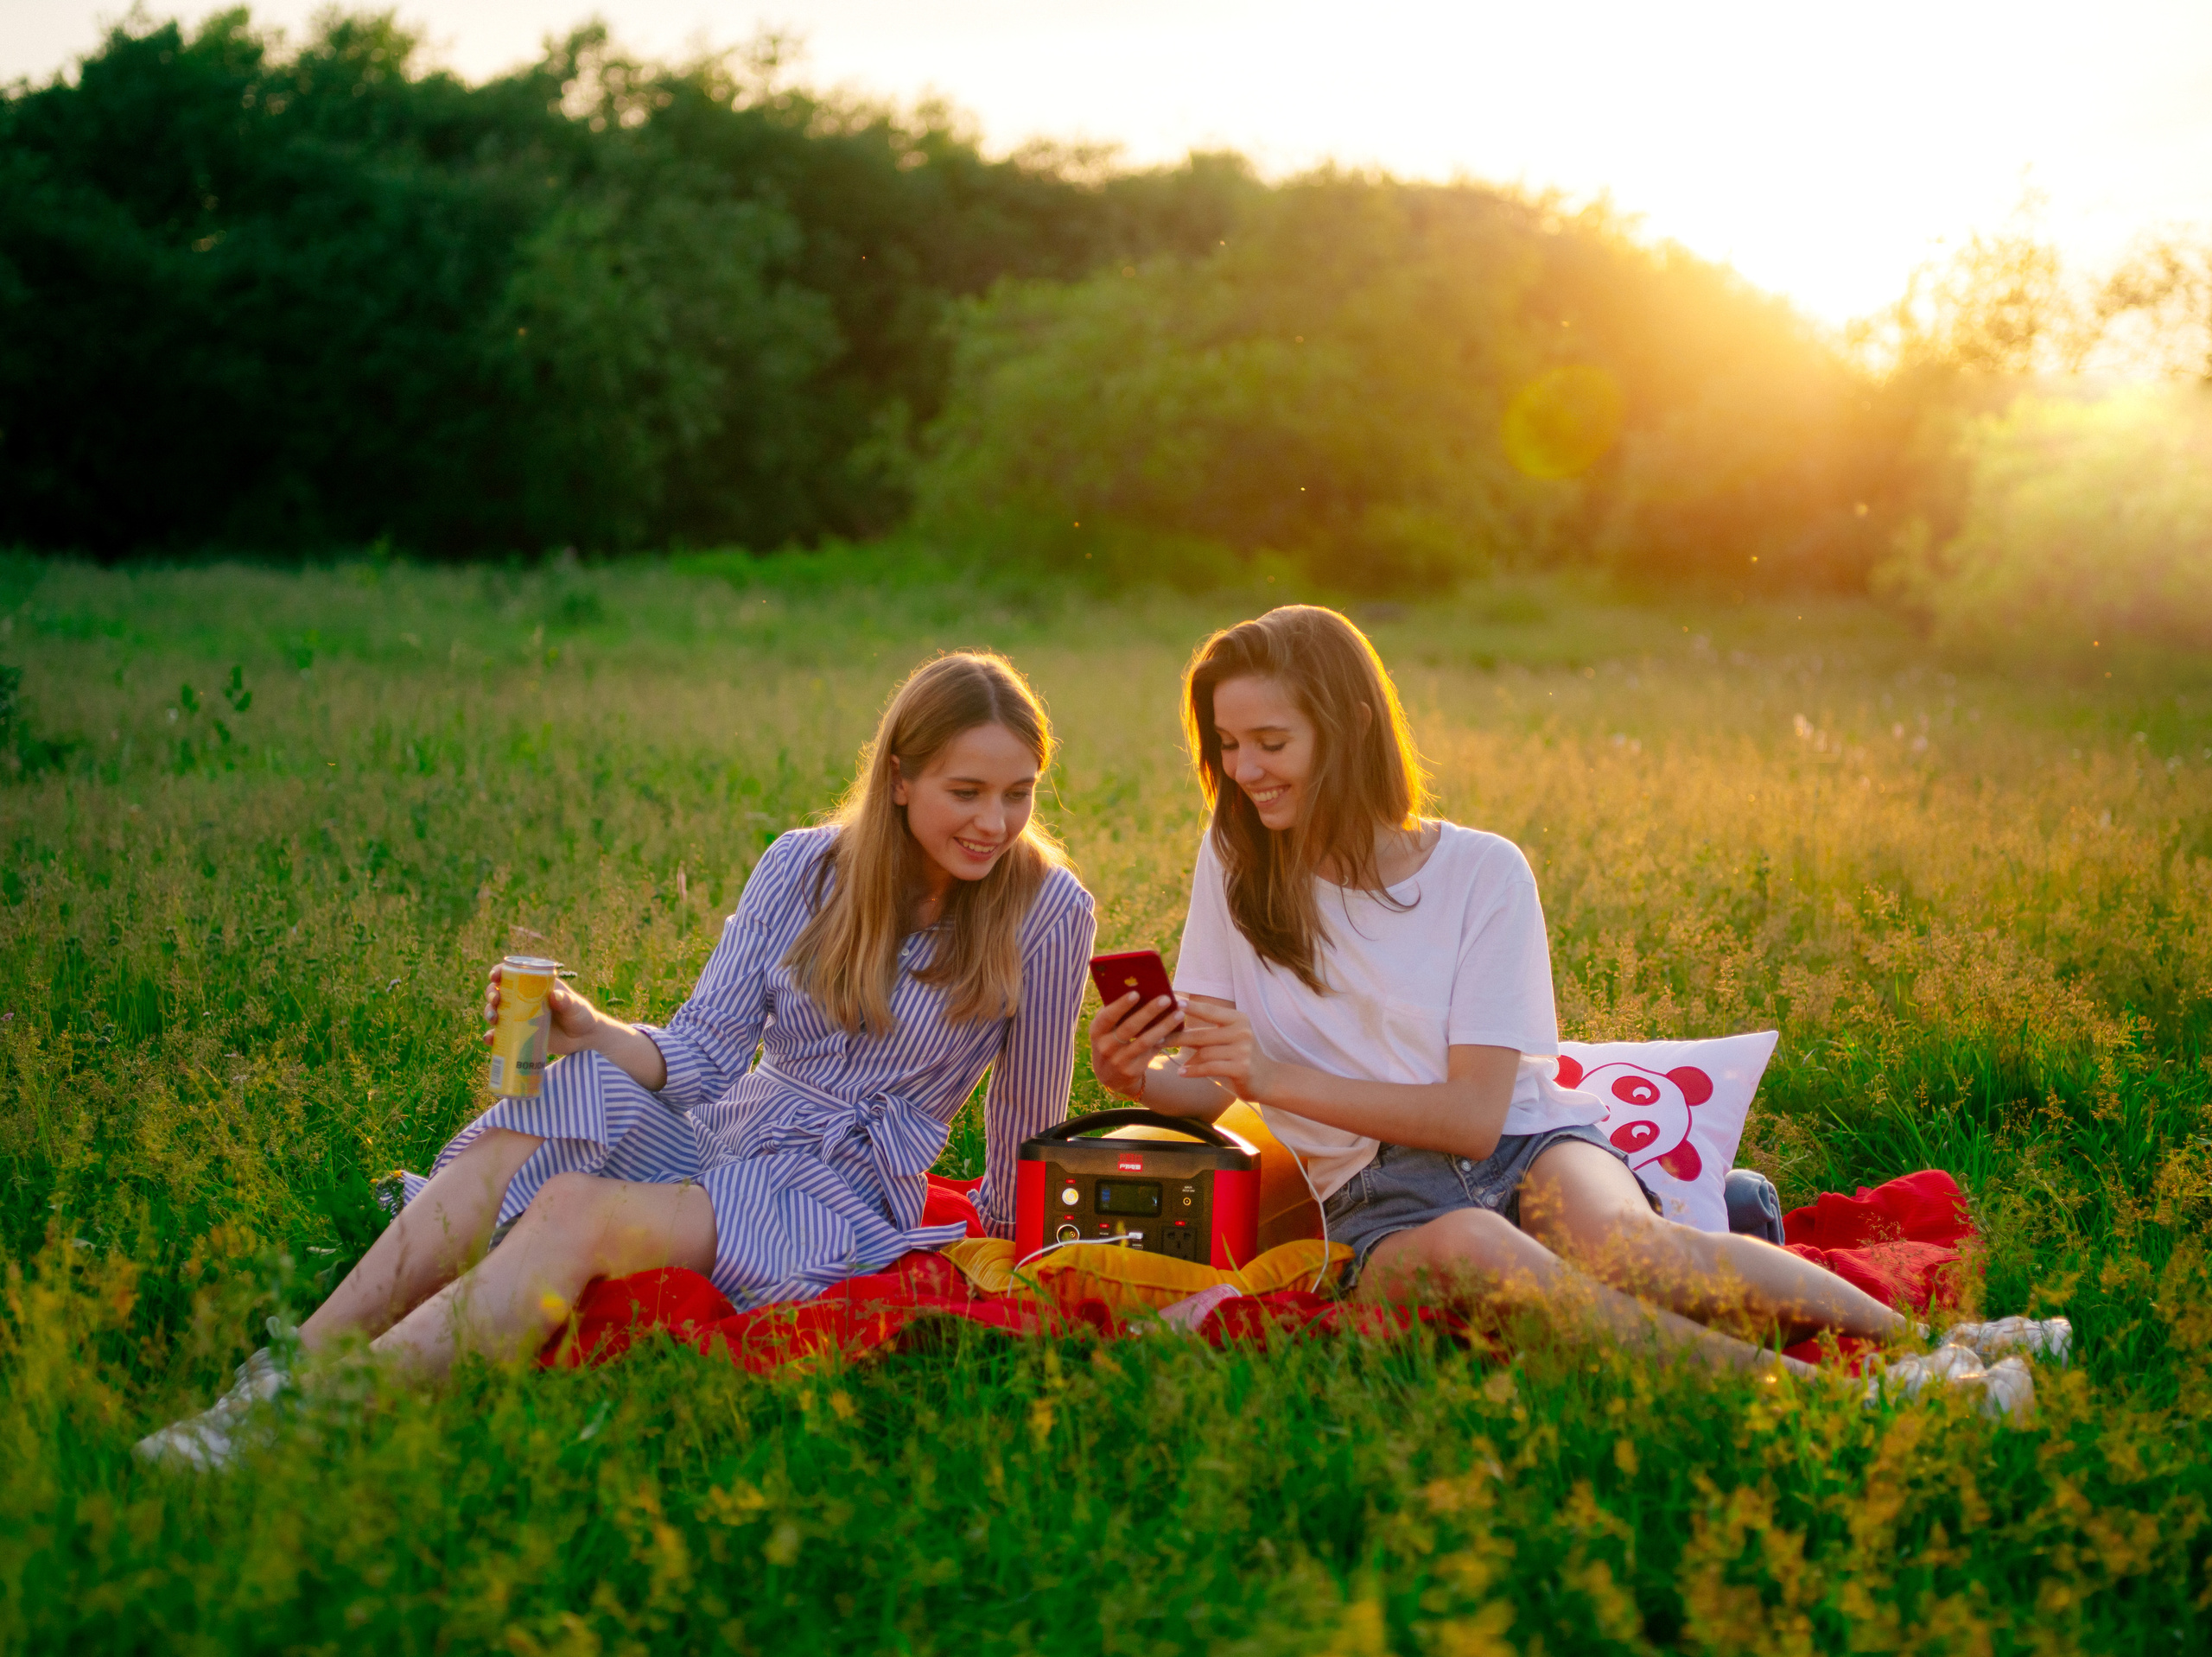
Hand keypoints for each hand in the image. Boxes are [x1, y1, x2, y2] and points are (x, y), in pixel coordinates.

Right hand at [482, 962, 604, 1056]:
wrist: (583, 1040)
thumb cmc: (581, 1016)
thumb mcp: (576, 1007)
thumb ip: (568, 1002)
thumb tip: (554, 997)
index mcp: (536, 985)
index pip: (514, 973)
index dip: (500, 972)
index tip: (495, 976)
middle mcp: (524, 999)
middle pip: (500, 991)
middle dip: (491, 993)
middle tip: (495, 1000)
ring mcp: (519, 1017)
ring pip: (496, 1011)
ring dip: (489, 1012)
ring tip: (494, 1019)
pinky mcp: (518, 1034)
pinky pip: (500, 1034)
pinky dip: (492, 1036)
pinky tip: (490, 1039)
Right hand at [1087, 991, 1182, 1100]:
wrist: (1110, 1075)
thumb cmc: (1112, 1041)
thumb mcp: (1106, 1030)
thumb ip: (1118, 1014)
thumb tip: (1142, 990)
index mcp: (1097, 1031)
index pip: (1107, 1016)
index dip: (1121, 1005)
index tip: (1136, 993)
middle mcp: (1105, 1046)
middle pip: (1130, 1027)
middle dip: (1149, 1011)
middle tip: (1166, 999)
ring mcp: (1118, 1061)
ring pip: (1145, 1041)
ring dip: (1164, 1026)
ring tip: (1179, 1014)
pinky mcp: (1132, 1071)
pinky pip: (1150, 1053)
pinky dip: (1163, 1040)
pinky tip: (1176, 1030)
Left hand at [1177, 1002, 1274, 1102]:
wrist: (1266, 1079)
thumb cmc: (1239, 1055)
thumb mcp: (1228, 1037)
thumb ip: (1208, 1029)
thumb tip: (1177, 1020)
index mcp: (1238, 1019)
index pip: (1209, 1010)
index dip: (1190, 1007)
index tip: (1171, 1002)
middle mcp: (1242, 1031)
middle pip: (1202, 1033)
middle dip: (1178, 1037)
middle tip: (1158, 1039)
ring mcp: (1243, 1049)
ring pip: (1205, 1052)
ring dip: (1187, 1059)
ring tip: (1174, 1063)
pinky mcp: (1241, 1067)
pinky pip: (1210, 1067)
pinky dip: (1194, 1071)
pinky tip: (1182, 1073)